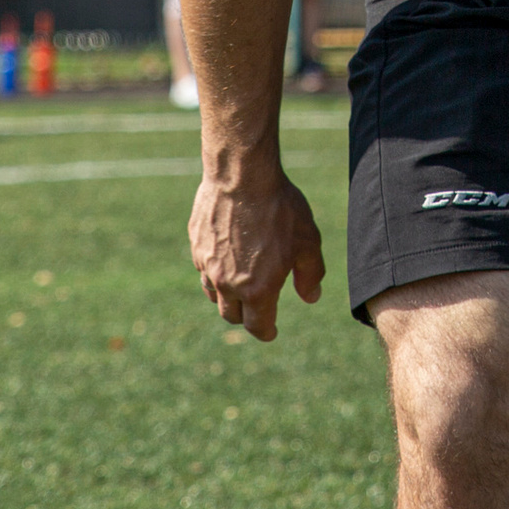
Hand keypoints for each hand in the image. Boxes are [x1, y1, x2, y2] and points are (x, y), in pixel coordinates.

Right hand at [188, 168, 324, 341]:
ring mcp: (208, 266)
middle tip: (257, 310)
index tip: (271, 332)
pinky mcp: (196, 247)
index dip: (266, 332)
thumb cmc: (280, 209)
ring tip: (241, 287)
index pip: (257, 326)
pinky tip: (227, 258)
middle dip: (246, 317)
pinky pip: (204, 269)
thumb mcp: (308, 242)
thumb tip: (311, 297)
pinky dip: (216, 272)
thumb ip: (310, 275)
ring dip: (228, 296)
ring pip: (214, 294)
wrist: (242, 177)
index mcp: (257, 290)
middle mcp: (228, 284)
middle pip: (232, 315)